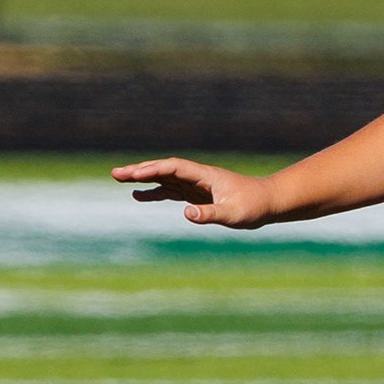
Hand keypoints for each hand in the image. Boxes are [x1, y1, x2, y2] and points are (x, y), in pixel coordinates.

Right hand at [110, 157, 277, 228]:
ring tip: (119, 178)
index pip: (174, 168)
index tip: (135, 174)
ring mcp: (195, 184)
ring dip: (142, 177)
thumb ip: (210, 214)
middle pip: (164, 169)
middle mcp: (197, 176)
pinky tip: (138, 195)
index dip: (154, 169)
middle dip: (140, 170)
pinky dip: (153, 191)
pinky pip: (170, 190)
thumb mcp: (234, 214)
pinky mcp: (195, 194)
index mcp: (205, 176)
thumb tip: (186, 213)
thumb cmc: (254, 207)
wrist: (268, 202)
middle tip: (116, 173)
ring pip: (164, 178)